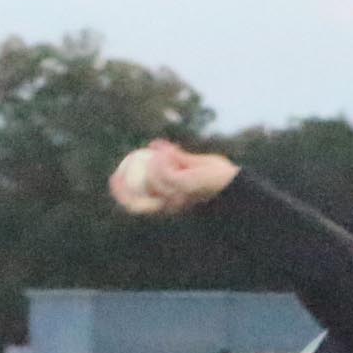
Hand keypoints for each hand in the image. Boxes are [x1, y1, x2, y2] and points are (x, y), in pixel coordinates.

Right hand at [118, 140, 237, 216]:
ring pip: (150, 181)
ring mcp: (177, 197)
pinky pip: (162, 170)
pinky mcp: (184, 186)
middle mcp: (172, 206)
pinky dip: (161, 157)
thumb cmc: (218, 178)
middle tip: (115, 173)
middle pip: (137, 206)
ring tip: (163, 151)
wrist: (238, 184)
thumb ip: (176, 157)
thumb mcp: (194, 166)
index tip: (114, 178)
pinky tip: (164, 149)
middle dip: (122, 191)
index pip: (140, 206)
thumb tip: (154, 146)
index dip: (123, 195)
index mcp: (171, 204)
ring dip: (152, 163)